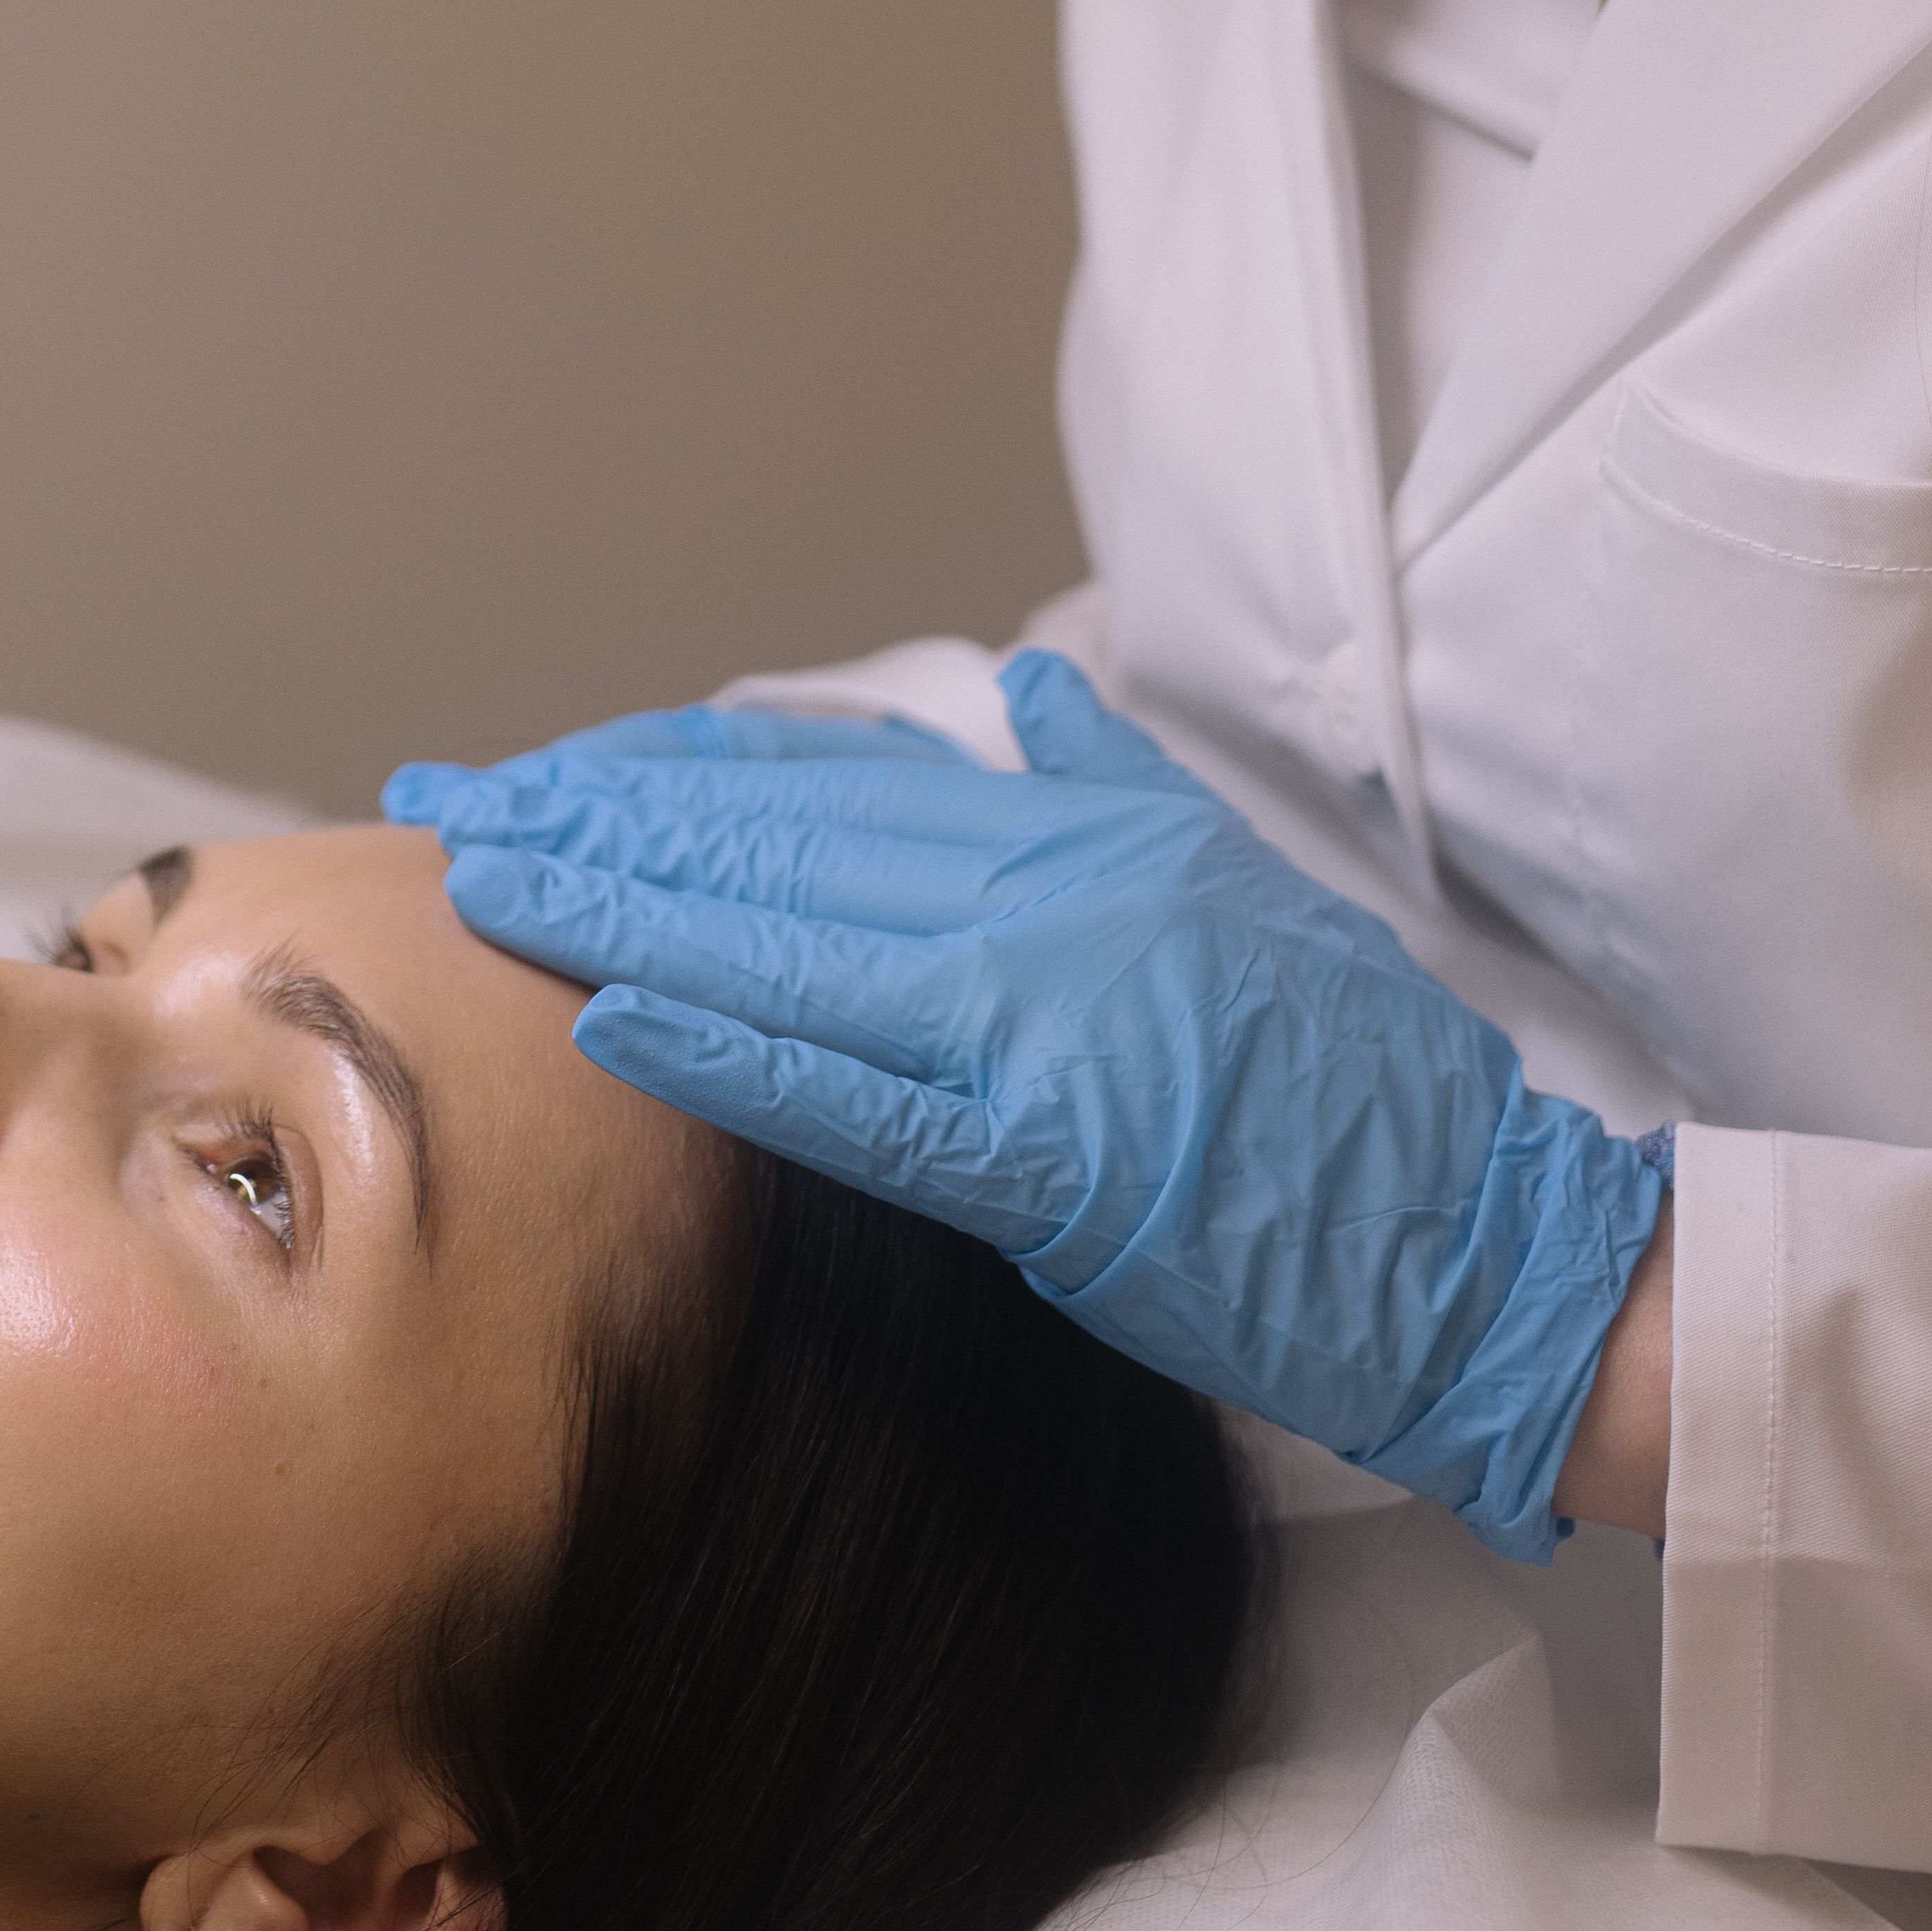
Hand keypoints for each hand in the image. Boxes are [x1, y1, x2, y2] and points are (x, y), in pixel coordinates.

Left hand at [389, 654, 1670, 1563]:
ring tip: (477, 880)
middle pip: (768, 842)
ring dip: (615, 905)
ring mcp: (1041, 1023)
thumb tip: (1031, 687)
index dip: (660, 770)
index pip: (816, 784)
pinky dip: (731, 1044)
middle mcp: (1040, 901)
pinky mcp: (1050, 1155)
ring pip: (784, 941)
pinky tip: (613, 1012)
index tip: (542, 772)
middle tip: (445, 807)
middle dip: (590, 819)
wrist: (1486, 1243)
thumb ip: (1112, 780)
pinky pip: (857, 1092)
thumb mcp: (1232, 882)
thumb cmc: (1359, 1086)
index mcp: (1069, 840)